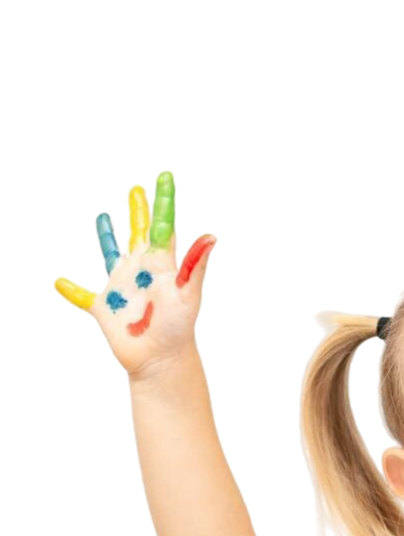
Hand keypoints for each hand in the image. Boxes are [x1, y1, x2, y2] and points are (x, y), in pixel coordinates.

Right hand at [52, 171, 217, 381]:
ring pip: (112, 254)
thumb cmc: (179, 327)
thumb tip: (211, 235)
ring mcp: (122, 287)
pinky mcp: (104, 308)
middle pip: (139, 232)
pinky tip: (58, 282)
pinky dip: (70, 289)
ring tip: (102, 217)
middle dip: (138, 211)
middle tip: (136, 189)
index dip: (164, 201)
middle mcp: (142, 270)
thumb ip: (194, 264)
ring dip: (107, 236)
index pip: (163, 224)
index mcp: (161, 263)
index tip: (165, 176)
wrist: (161, 359)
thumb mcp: (188, 293)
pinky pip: (82, 296)